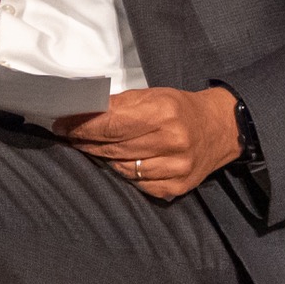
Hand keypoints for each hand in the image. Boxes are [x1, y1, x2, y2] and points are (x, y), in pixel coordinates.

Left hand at [55, 86, 242, 199]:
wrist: (222, 128)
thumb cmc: (181, 109)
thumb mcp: (152, 96)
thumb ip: (118, 105)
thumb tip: (81, 111)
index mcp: (163, 113)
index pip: (110, 124)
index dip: (82, 126)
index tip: (62, 125)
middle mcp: (172, 142)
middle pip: (113, 148)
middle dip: (85, 142)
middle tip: (68, 136)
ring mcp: (176, 168)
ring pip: (122, 169)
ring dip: (103, 159)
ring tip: (92, 148)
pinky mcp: (178, 186)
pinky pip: (138, 184)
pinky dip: (125, 173)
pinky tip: (121, 163)